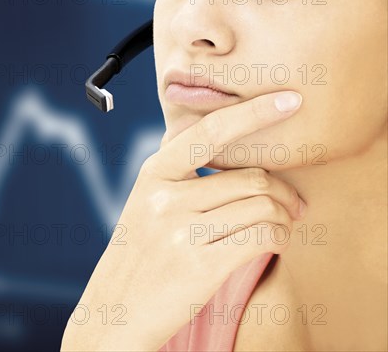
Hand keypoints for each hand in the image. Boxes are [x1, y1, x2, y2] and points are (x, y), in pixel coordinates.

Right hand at [61, 91, 305, 350]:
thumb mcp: (146, 203)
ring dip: (285, 216)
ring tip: (284, 225)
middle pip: (250, 177)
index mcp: (153, 174)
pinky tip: (276, 243)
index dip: (253, 112)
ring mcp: (181, 230)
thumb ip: (179, 175)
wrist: (116, 311)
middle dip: (283, 190)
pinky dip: (280, 237)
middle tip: (294, 204)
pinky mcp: (200, 264)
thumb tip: (231, 149)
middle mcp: (165, 196)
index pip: (209, 131)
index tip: (288, 100)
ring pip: (262, 206)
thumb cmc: (139, 256)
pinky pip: (263, 236)